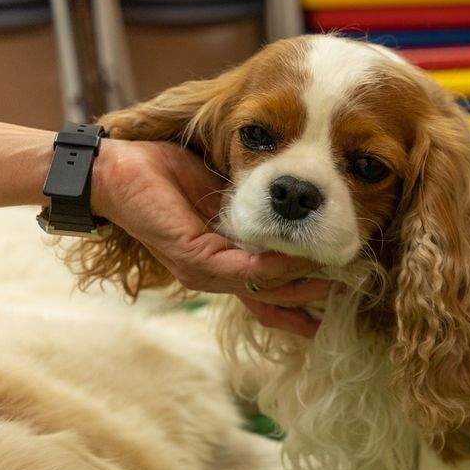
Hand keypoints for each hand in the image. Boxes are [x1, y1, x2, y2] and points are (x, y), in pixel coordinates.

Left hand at [92, 138, 330, 336]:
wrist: (114, 168)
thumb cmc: (165, 170)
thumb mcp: (225, 188)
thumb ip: (257, 201)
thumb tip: (296, 195)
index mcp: (224, 260)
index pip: (271, 291)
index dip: (307, 295)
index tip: (345, 285)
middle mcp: (216, 276)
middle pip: (276, 301)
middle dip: (316, 296)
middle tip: (355, 285)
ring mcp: (206, 274)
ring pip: (268, 290)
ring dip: (306, 282)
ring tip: (338, 270)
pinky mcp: (197, 262)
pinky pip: (249, 272)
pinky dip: (279, 266)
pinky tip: (303, 254)